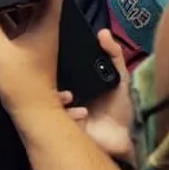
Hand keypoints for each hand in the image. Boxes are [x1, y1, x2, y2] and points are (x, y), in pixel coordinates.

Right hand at [57, 30, 133, 163]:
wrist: (121, 138)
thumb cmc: (119, 108)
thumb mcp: (120, 77)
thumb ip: (114, 54)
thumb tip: (103, 32)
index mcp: (72, 80)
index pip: (56, 66)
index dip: (52, 59)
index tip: (52, 51)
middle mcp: (62, 92)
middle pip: (47, 81)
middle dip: (48, 77)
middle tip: (53, 74)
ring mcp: (60, 110)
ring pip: (48, 98)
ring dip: (57, 96)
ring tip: (69, 96)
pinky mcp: (61, 126)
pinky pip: (56, 117)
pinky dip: (68, 113)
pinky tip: (81, 112)